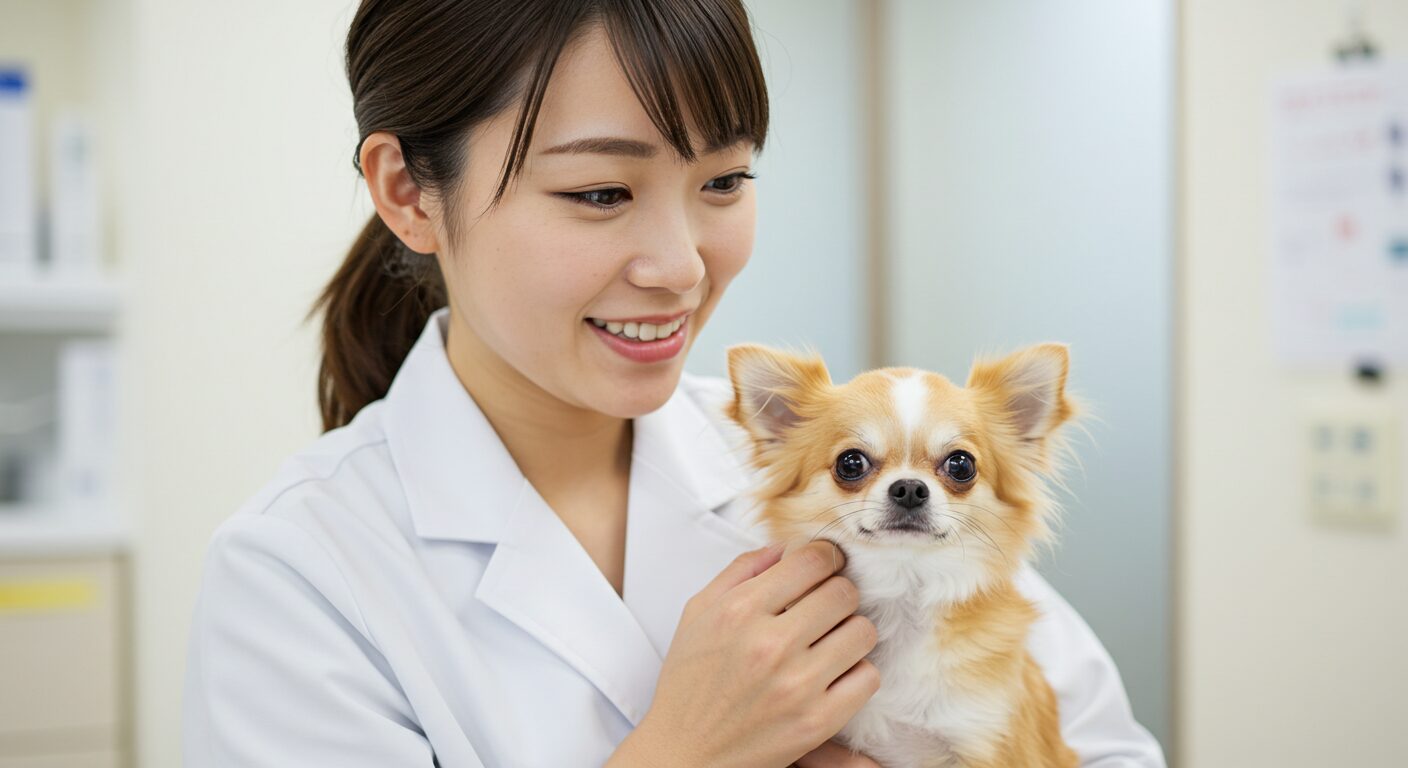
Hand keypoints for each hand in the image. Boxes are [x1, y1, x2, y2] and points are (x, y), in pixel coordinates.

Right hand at [613, 540, 879, 767]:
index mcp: (739, 610)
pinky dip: (856, 672)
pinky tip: (834, 673)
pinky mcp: (817, 721)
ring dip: (850, 631)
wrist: (685, 753)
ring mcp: (796, 685)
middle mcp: (769, 644)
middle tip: (827, 606)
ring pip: (862, 632)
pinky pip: (868, 677)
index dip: (827, 557)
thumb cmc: (690, 683)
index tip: (827, 565)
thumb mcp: (699, 612)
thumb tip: (785, 546)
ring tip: (831, 640)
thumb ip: (740, 571)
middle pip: (844, 593)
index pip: (813, 561)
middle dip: (839, 594)